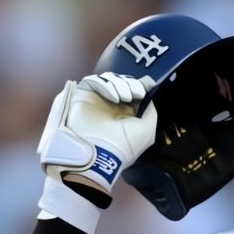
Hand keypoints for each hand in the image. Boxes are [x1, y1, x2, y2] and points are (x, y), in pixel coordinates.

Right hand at [37, 72, 157, 196]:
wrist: (99, 154)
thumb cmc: (125, 145)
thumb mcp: (147, 130)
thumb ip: (150, 112)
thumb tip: (148, 97)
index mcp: (125, 112)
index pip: (132, 90)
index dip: (139, 86)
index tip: (144, 90)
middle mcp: (110, 105)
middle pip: (121, 82)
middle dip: (130, 84)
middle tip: (136, 93)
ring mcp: (96, 99)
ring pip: (109, 79)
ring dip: (119, 85)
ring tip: (125, 98)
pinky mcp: (83, 96)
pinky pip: (93, 81)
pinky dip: (106, 85)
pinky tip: (114, 98)